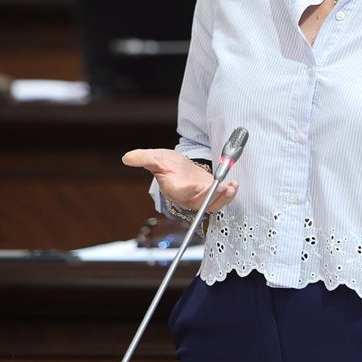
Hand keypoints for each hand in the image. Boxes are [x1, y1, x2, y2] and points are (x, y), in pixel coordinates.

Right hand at [122, 148, 239, 213]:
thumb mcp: (155, 158)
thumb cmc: (168, 165)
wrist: (179, 168)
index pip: (181, 193)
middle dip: (213, 196)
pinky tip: (234, 185)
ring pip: (212, 204)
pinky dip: (228, 194)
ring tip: (232, 186)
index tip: (197, 185)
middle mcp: (187, 197)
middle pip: (200, 202)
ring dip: (224, 197)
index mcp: (173, 188)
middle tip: (224, 186)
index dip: (189, 191)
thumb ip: (143, 158)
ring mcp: (200, 198)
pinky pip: (220, 200)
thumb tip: (127, 158)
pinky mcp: (211, 196)